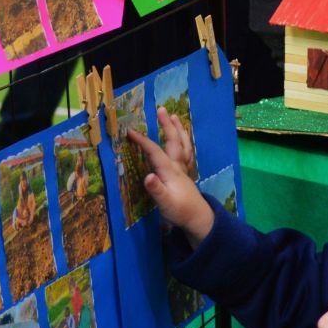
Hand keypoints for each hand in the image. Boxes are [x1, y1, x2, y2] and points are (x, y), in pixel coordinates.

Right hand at [127, 120, 213, 247]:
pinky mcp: (185, 175)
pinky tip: (184, 140)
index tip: (129, 131)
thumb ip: (156, 189)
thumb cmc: (180, 211)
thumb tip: (147, 176)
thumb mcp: (164, 203)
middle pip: (172, 141)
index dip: (142, 141)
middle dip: (166, 125)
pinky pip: (187, 153)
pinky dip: (185, 143)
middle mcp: (177, 166)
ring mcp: (183, 169)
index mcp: (170, 171)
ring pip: (183, 145)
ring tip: (175, 117)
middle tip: (161, 109)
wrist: (198, 219)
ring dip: (179, 130)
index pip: (154, 151)